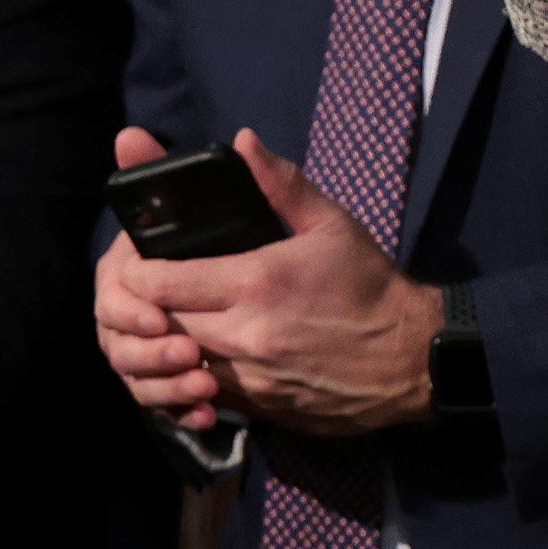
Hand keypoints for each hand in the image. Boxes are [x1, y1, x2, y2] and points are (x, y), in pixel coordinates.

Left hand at [112, 133, 441, 436]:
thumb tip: (241, 142)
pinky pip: (199, 391)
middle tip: (144, 290)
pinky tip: (193, 355)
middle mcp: (244, 334)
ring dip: (162, 342)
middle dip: (141, 307)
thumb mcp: (332, 225)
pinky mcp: (255, 407)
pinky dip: (187, 373)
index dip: (135, 272)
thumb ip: (280, 184)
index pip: (159, 282)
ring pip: (172, 362)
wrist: (412, 359)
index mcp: (257, 282)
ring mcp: (247, 377)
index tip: (135, 259)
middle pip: (157, 322)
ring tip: (165, 320)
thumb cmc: (370, 286)